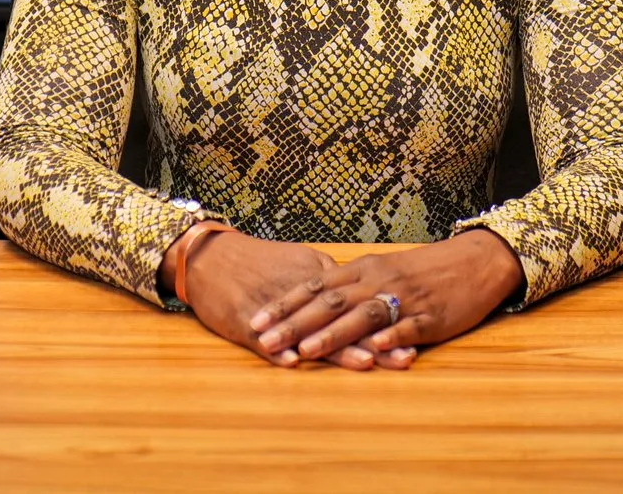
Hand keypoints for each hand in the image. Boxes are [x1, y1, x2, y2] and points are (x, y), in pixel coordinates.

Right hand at [175, 228, 413, 370]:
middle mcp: (300, 290)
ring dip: (336, 350)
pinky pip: (262, 339)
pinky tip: (295, 365)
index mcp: (315, 275)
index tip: (414, 338)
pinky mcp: (242, 320)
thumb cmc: (256, 261)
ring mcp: (271, 306)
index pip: (356, 304)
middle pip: (341, 320)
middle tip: (405, 359)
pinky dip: (278, 351)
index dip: (384, 323)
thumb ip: (327, 277)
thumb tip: (357, 291)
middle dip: (373, 342)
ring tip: (364, 365)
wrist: (209, 256)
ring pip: (308, 331)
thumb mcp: (297, 261)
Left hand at [250, 229, 524, 368]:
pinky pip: (407, 326)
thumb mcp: (381, 271)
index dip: (285, 303)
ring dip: (333, 333)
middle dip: (296, 322)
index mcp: (363, 269)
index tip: (255, 319)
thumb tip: (314, 302)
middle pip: (331, 301)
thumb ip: (350, 287)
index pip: (315, 286)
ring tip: (306, 350)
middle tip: (266, 339)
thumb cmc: (424, 271)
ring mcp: (404, 297)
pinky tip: (374, 348)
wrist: (475, 262)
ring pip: (363, 314)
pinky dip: (390, 337)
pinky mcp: (431, 315)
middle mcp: (378, 280)